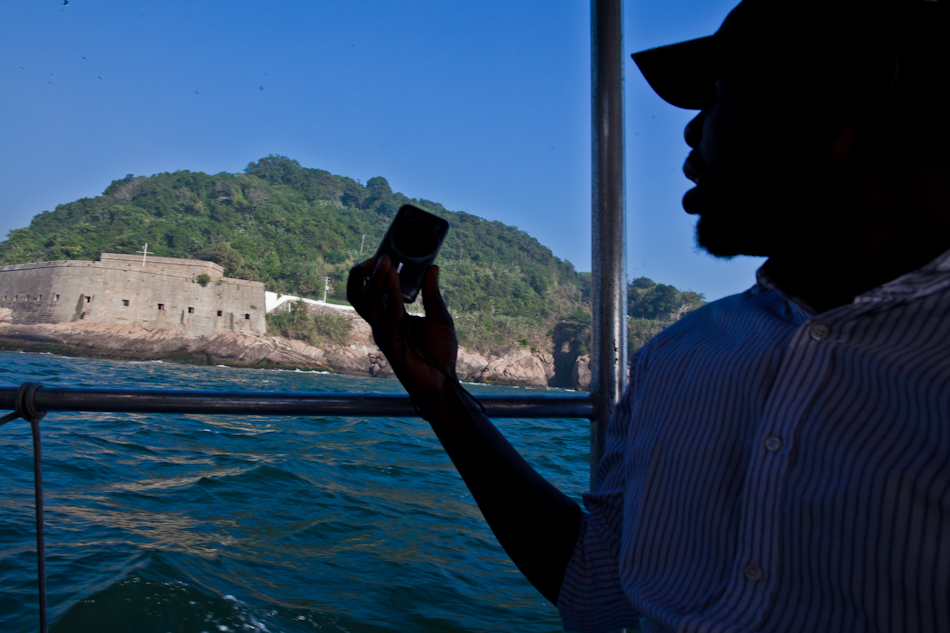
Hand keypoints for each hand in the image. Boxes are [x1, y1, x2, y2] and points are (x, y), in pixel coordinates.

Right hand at [347, 257, 457, 400]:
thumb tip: (433, 267)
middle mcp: (382, 322)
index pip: (372, 290)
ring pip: (368, 302)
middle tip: (377, 257)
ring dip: (376, 280)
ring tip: (386, 261)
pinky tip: (397, 278)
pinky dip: (392, 294)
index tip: (382, 254)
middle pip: (360, 295)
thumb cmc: (440, 353)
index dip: (372, 273)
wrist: (442, 380)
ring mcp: (383, 331)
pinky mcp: (388, 340)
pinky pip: (388, 313)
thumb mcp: (440, 316)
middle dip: (363, 275)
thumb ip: (432, 293)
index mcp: (392, 315)